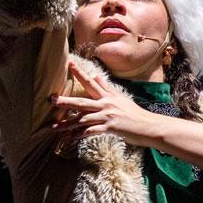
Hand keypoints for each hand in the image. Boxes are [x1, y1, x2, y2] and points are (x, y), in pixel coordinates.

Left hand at [52, 62, 168, 148]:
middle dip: (65, 100)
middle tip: (51, 99)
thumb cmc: (137, 115)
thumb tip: (97, 76)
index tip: (69, 64)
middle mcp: (106, 104)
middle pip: (82, 101)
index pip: (91, 82)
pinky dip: (80, 135)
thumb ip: (107, 89)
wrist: (150, 126)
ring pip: (83, 119)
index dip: (80, 73)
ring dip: (67, 124)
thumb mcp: (122, 99)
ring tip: (54, 127)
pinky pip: (91, 131)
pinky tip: (70, 139)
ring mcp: (108, 116)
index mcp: (109, 97)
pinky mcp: (110, 127)